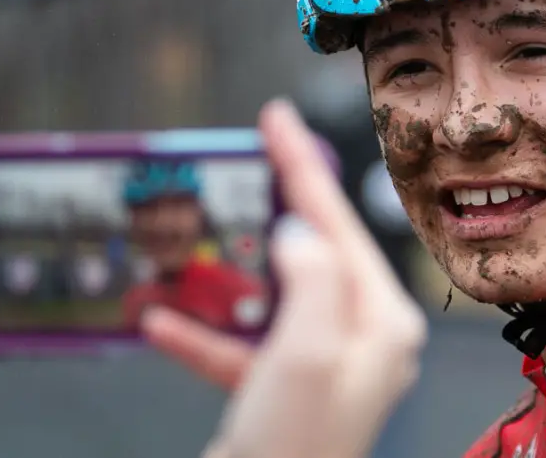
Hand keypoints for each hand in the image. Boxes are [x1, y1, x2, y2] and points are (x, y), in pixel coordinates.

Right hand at [144, 99, 427, 457]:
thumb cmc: (294, 452)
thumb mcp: (309, 351)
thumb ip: (313, 275)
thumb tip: (299, 234)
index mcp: (382, 323)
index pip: (340, 225)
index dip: (303, 167)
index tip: (277, 120)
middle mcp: (361, 341)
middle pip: (311, 251)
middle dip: (273, 208)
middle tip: (244, 159)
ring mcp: (323, 368)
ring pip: (273, 295)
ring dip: (228, 272)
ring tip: (193, 237)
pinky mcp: (284, 396)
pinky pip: (242, 349)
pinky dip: (204, 333)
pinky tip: (163, 322)